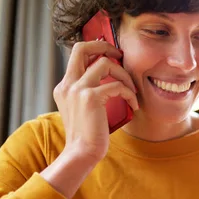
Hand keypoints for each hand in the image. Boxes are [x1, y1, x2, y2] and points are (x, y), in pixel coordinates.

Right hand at [53, 40, 138, 162]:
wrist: (81, 153)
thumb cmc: (88, 134)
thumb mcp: (83, 109)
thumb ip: (89, 91)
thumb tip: (110, 79)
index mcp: (64, 86)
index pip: (77, 54)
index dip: (95, 47)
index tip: (112, 54)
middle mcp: (68, 84)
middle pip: (82, 47)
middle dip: (105, 45)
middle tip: (121, 56)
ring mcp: (77, 89)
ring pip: (105, 63)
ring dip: (124, 75)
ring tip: (132, 91)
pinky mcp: (90, 97)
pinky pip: (117, 86)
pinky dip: (129, 94)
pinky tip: (134, 106)